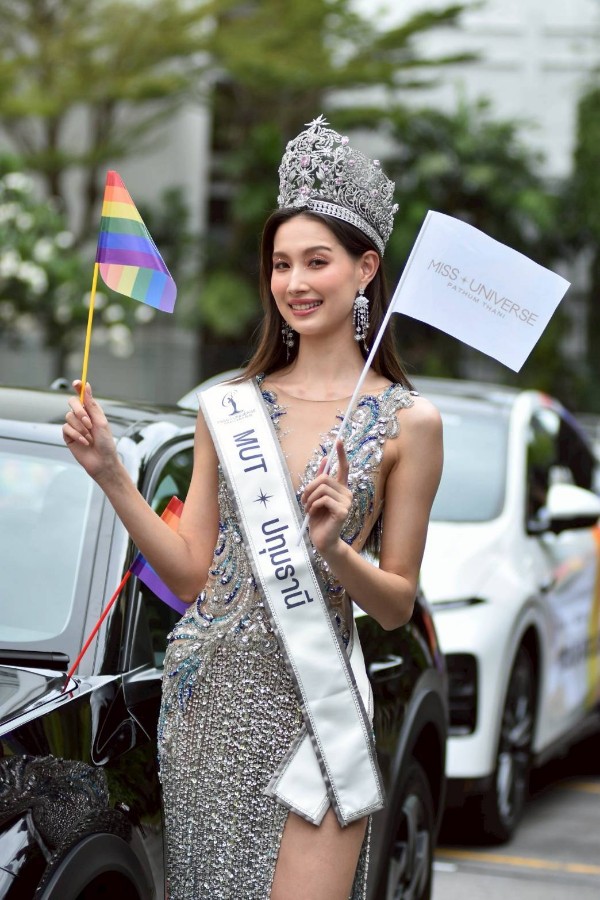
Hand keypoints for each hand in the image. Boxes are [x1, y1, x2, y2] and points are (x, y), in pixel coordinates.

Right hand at [62, 381, 118, 481]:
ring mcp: (74, 426)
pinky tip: (85, 442)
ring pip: (69, 416)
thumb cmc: (106, 443)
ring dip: (81, 427)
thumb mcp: (101, 422)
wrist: (102, 462)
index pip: (83, 395)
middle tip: (89, 422)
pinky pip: (66, 428)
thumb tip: (86, 386)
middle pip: (72, 402)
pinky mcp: (68, 435)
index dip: (79, 387)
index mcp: (92, 411)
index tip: (77, 383)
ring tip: (90, 437)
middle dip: (80, 411)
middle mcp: (82, 416)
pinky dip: (77, 435)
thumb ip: (91, 405)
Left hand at [301, 439, 351, 555]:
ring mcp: (347, 502)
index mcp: (341, 488)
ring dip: (310, 498)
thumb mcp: (315, 497)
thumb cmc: (319, 519)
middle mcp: (347, 493)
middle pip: (324, 478)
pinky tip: (313, 513)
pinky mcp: (343, 511)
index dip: (341, 454)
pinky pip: (323, 499)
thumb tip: (325, 460)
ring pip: (322, 488)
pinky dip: (313, 505)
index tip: (339, 440)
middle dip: (309, 488)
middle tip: (304, 500)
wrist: (322, 540)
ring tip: (308, 508)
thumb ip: (320, 481)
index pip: (343, 468)